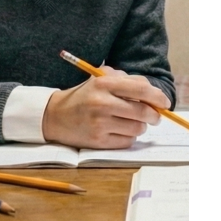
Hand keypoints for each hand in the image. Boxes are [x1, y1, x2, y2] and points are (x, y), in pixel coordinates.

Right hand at [42, 67, 170, 149]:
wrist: (55, 116)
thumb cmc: (83, 96)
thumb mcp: (99, 80)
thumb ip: (125, 80)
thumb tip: (152, 92)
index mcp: (103, 83)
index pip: (141, 88)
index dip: (158, 96)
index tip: (164, 103)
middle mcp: (101, 102)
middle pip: (143, 111)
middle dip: (154, 115)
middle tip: (154, 116)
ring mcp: (100, 123)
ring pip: (138, 128)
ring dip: (141, 126)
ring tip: (132, 121)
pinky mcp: (98, 141)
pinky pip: (127, 141)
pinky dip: (129, 137)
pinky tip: (120, 130)